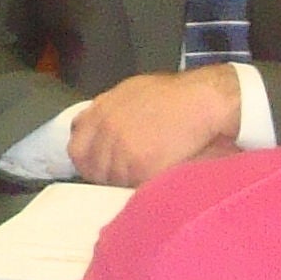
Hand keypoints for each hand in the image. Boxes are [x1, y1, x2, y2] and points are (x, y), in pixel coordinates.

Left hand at [67, 67, 241, 186]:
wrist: (204, 100)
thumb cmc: (175, 94)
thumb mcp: (131, 91)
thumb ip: (108, 111)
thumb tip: (92, 128)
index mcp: (101, 111)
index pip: (76, 148)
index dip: (88, 160)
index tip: (101, 166)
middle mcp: (106, 131)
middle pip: (93, 169)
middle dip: (107, 173)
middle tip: (129, 171)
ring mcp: (121, 151)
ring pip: (113, 181)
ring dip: (127, 181)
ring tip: (148, 171)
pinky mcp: (140, 168)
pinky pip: (133, 188)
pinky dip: (142, 187)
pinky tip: (156, 176)